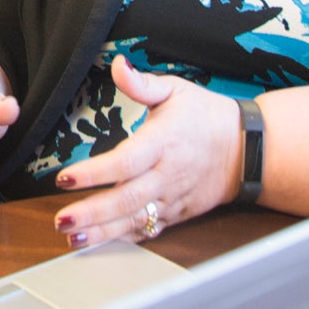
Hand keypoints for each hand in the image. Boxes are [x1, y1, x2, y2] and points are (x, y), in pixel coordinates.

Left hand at [48, 56, 243, 245]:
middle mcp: (166, 175)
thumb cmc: (206, 116)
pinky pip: (148, 230)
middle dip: (93, 212)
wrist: (246, 149)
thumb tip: (118, 65)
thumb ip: (142, 84)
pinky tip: (98, 243)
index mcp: (162, 143)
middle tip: (62, 219)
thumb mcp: (176, 90)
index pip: (125, 161)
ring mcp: (171, 198)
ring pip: (135, 220)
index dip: (95, 172)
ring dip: (102, 232)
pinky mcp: (176, 214)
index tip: (65, 178)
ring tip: (72, 237)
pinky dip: (124, 239)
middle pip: (127, 198)